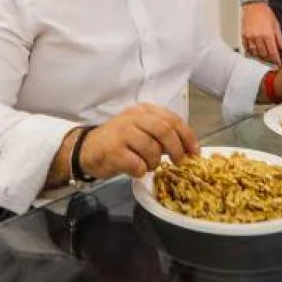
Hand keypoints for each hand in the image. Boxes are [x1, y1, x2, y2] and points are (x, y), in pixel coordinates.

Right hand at [79, 103, 199, 179]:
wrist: (87, 149)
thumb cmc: (119, 142)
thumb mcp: (141, 131)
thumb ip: (162, 135)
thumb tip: (188, 149)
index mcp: (143, 110)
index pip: (172, 119)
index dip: (188, 136)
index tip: (195, 152)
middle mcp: (133, 117)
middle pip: (164, 130)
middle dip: (177, 149)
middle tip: (179, 162)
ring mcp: (122, 133)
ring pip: (152, 149)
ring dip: (154, 162)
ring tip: (148, 165)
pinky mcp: (113, 150)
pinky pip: (137, 164)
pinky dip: (140, 171)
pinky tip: (134, 169)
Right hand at [241, 1, 281, 65]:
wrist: (254, 5)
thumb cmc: (265, 13)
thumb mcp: (276, 24)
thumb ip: (279, 37)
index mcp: (268, 35)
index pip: (273, 52)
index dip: (276, 59)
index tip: (278, 62)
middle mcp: (259, 37)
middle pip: (264, 54)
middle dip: (268, 59)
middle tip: (271, 61)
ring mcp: (250, 37)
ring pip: (255, 52)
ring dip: (259, 56)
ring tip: (263, 58)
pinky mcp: (244, 36)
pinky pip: (246, 48)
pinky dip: (250, 52)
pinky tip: (253, 53)